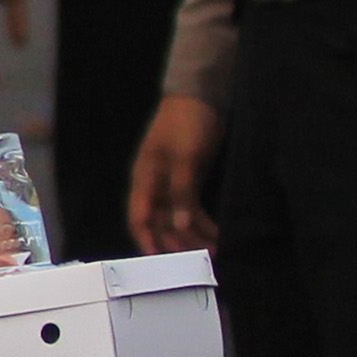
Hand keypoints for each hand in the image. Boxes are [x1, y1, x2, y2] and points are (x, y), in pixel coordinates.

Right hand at [128, 95, 222, 254]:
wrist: (202, 96)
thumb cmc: (186, 124)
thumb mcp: (185, 158)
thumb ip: (182, 193)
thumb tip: (180, 225)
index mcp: (145, 179)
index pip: (140, 217)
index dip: (147, 240)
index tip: (160, 261)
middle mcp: (155, 185)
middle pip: (160, 222)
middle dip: (177, 242)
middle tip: (198, 259)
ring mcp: (173, 183)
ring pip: (178, 217)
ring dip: (193, 234)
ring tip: (214, 250)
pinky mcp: (190, 178)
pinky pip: (193, 207)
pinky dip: (202, 221)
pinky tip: (216, 232)